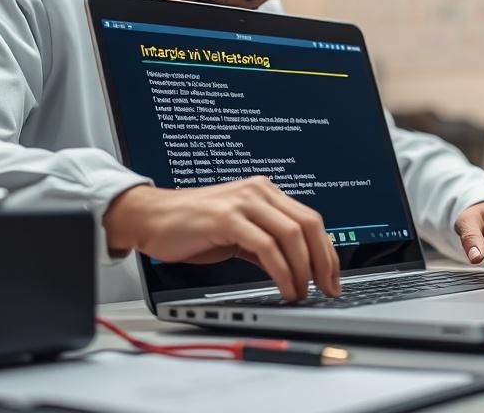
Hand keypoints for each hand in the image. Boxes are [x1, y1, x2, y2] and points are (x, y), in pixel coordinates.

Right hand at [103, 176, 340, 301]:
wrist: (151, 217)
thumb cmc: (192, 226)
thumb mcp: (239, 232)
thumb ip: (267, 243)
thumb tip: (298, 269)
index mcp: (265, 192)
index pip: (310, 219)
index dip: (327, 251)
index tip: (333, 277)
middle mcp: (259, 191)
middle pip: (308, 224)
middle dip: (323, 261)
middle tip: (327, 289)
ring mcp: (243, 202)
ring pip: (292, 235)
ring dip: (303, 270)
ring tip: (302, 293)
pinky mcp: (227, 217)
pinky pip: (267, 246)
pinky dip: (282, 271)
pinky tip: (284, 287)